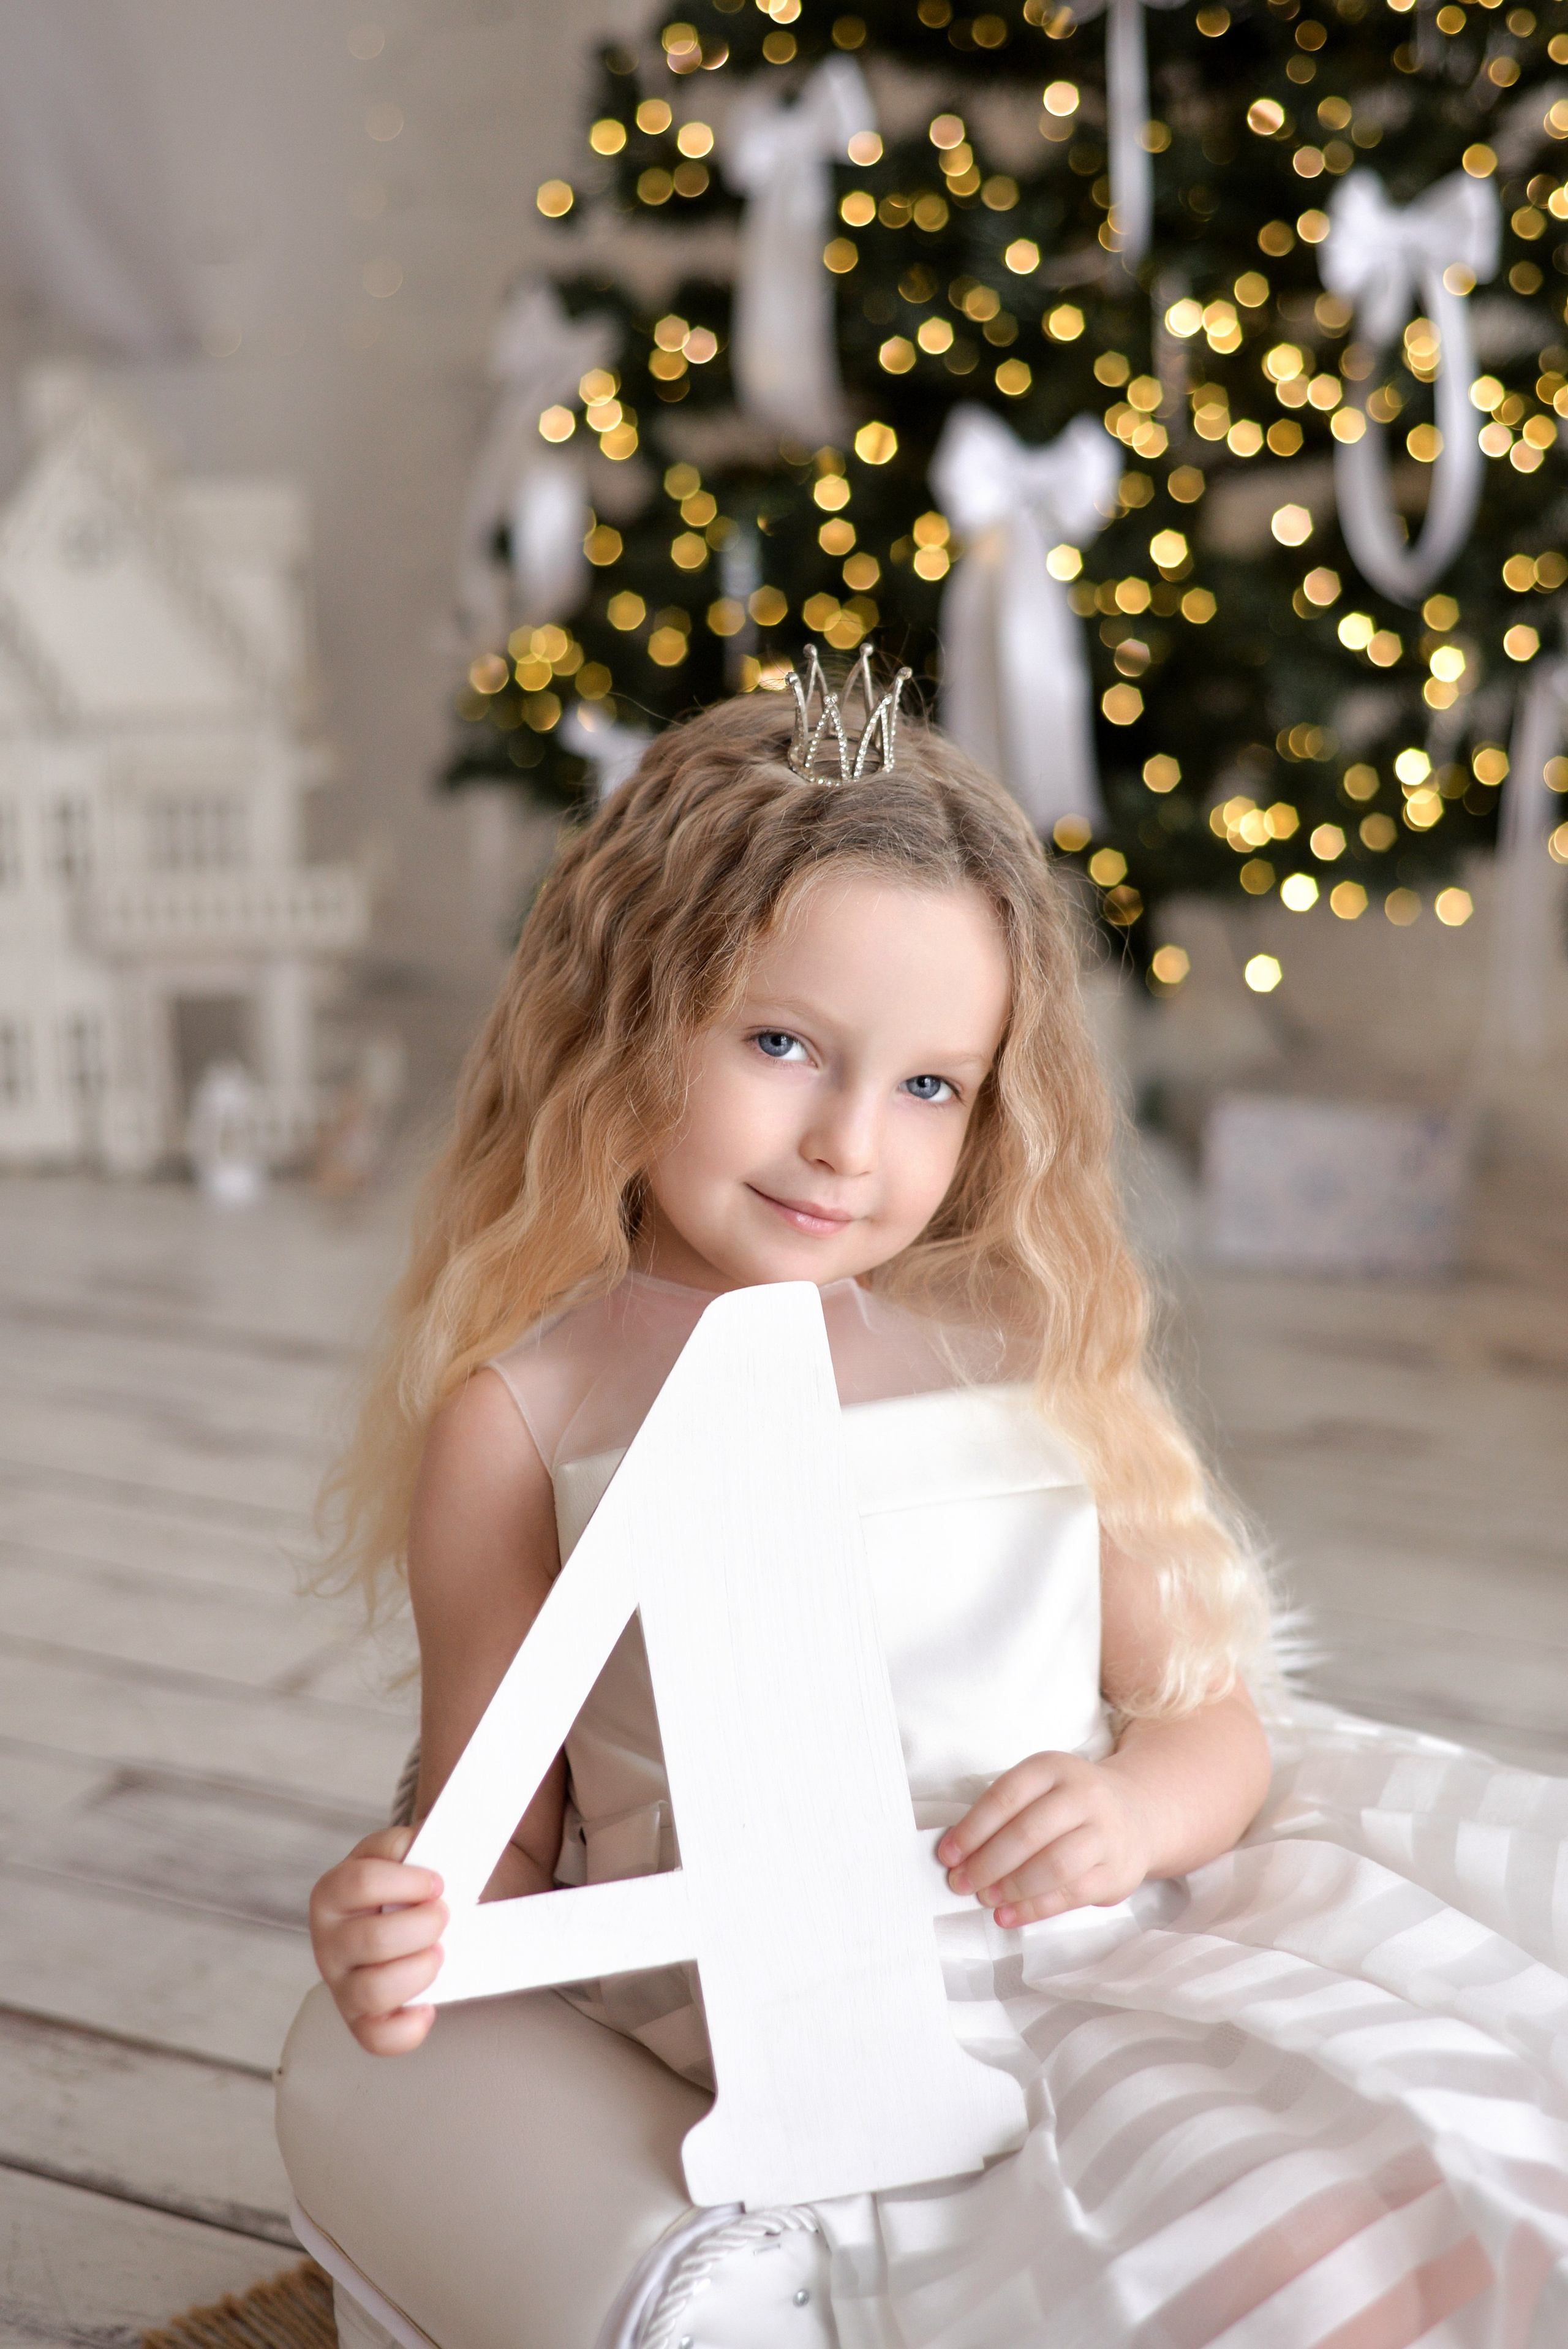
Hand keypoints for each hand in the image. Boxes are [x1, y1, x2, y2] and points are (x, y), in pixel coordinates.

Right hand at [309, 1826, 446, 2054]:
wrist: (421, 1914)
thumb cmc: (417, 1883)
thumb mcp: (411, 1849)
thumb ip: (420, 1839)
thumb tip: (431, 1842)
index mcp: (334, 1891)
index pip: (360, 1882)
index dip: (408, 1882)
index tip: (438, 1881)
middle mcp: (328, 1941)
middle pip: (371, 1939)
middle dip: (422, 1926)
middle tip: (444, 1916)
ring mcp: (342, 1984)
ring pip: (372, 1991)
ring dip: (418, 1971)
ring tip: (439, 1955)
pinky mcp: (361, 2022)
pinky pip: (376, 2039)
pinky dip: (407, 2028)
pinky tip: (428, 2006)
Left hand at [937, 1751, 1151, 1926]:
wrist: (1137, 1813)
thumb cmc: (1070, 1804)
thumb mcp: (1041, 1788)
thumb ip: (1004, 1814)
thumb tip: (959, 1854)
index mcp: (1054, 1768)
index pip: (1005, 1796)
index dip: (972, 1829)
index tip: (948, 1855)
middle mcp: (1084, 1795)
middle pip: (1027, 1834)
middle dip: (986, 1863)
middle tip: (961, 1883)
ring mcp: (1105, 1834)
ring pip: (1052, 1866)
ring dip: (1011, 1888)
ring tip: (985, 1898)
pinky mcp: (1116, 1872)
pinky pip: (1070, 1895)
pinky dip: (1033, 1909)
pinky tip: (1008, 1915)